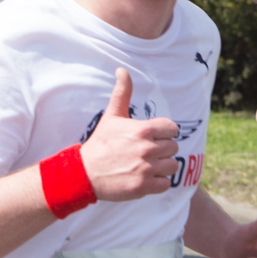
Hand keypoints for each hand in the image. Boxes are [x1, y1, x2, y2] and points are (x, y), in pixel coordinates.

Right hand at [79, 68, 179, 200]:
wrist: (83, 173)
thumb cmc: (100, 143)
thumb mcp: (111, 116)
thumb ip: (122, 93)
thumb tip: (122, 70)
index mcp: (142, 130)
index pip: (172, 129)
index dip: (164, 133)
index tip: (153, 137)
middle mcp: (147, 149)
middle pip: (173, 148)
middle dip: (162, 150)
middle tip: (146, 153)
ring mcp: (146, 168)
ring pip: (172, 166)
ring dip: (162, 167)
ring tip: (146, 166)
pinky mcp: (144, 187)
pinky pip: (166, 184)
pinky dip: (158, 183)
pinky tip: (144, 178)